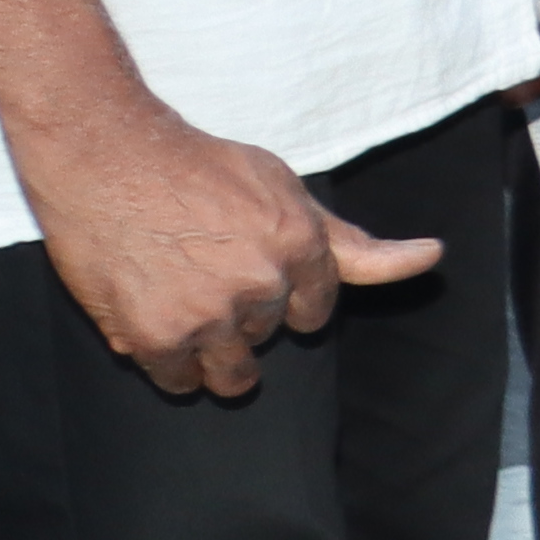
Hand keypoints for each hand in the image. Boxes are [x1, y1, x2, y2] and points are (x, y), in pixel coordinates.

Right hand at [27, 101, 443, 398]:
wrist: (107, 158)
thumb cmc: (198, 167)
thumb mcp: (285, 189)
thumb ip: (352, 242)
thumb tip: (432, 258)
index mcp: (300, 246)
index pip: (315, 311)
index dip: (285, 299)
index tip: (256, 278)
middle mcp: (262, 285)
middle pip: (268, 334)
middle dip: (243, 315)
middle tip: (204, 274)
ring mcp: (209, 314)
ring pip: (231, 372)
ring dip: (214, 353)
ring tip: (185, 308)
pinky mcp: (155, 337)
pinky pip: (180, 381)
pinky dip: (172, 366)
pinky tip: (157, 328)